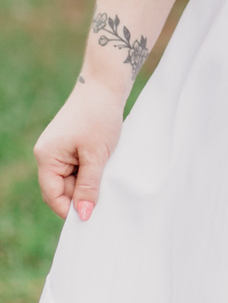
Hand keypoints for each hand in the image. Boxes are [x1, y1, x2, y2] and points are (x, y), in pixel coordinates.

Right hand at [34, 81, 124, 220]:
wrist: (105, 85)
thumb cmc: (99, 116)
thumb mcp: (96, 155)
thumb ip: (88, 186)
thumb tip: (83, 215)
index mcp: (46, 157)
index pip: (53, 195)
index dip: (70, 209)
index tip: (90, 217)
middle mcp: (47, 154)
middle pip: (61, 189)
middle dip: (81, 195)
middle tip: (105, 196)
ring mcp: (57, 149)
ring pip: (71, 179)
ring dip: (88, 182)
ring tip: (107, 175)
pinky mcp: (69, 144)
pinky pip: (76, 167)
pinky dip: (89, 170)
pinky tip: (104, 167)